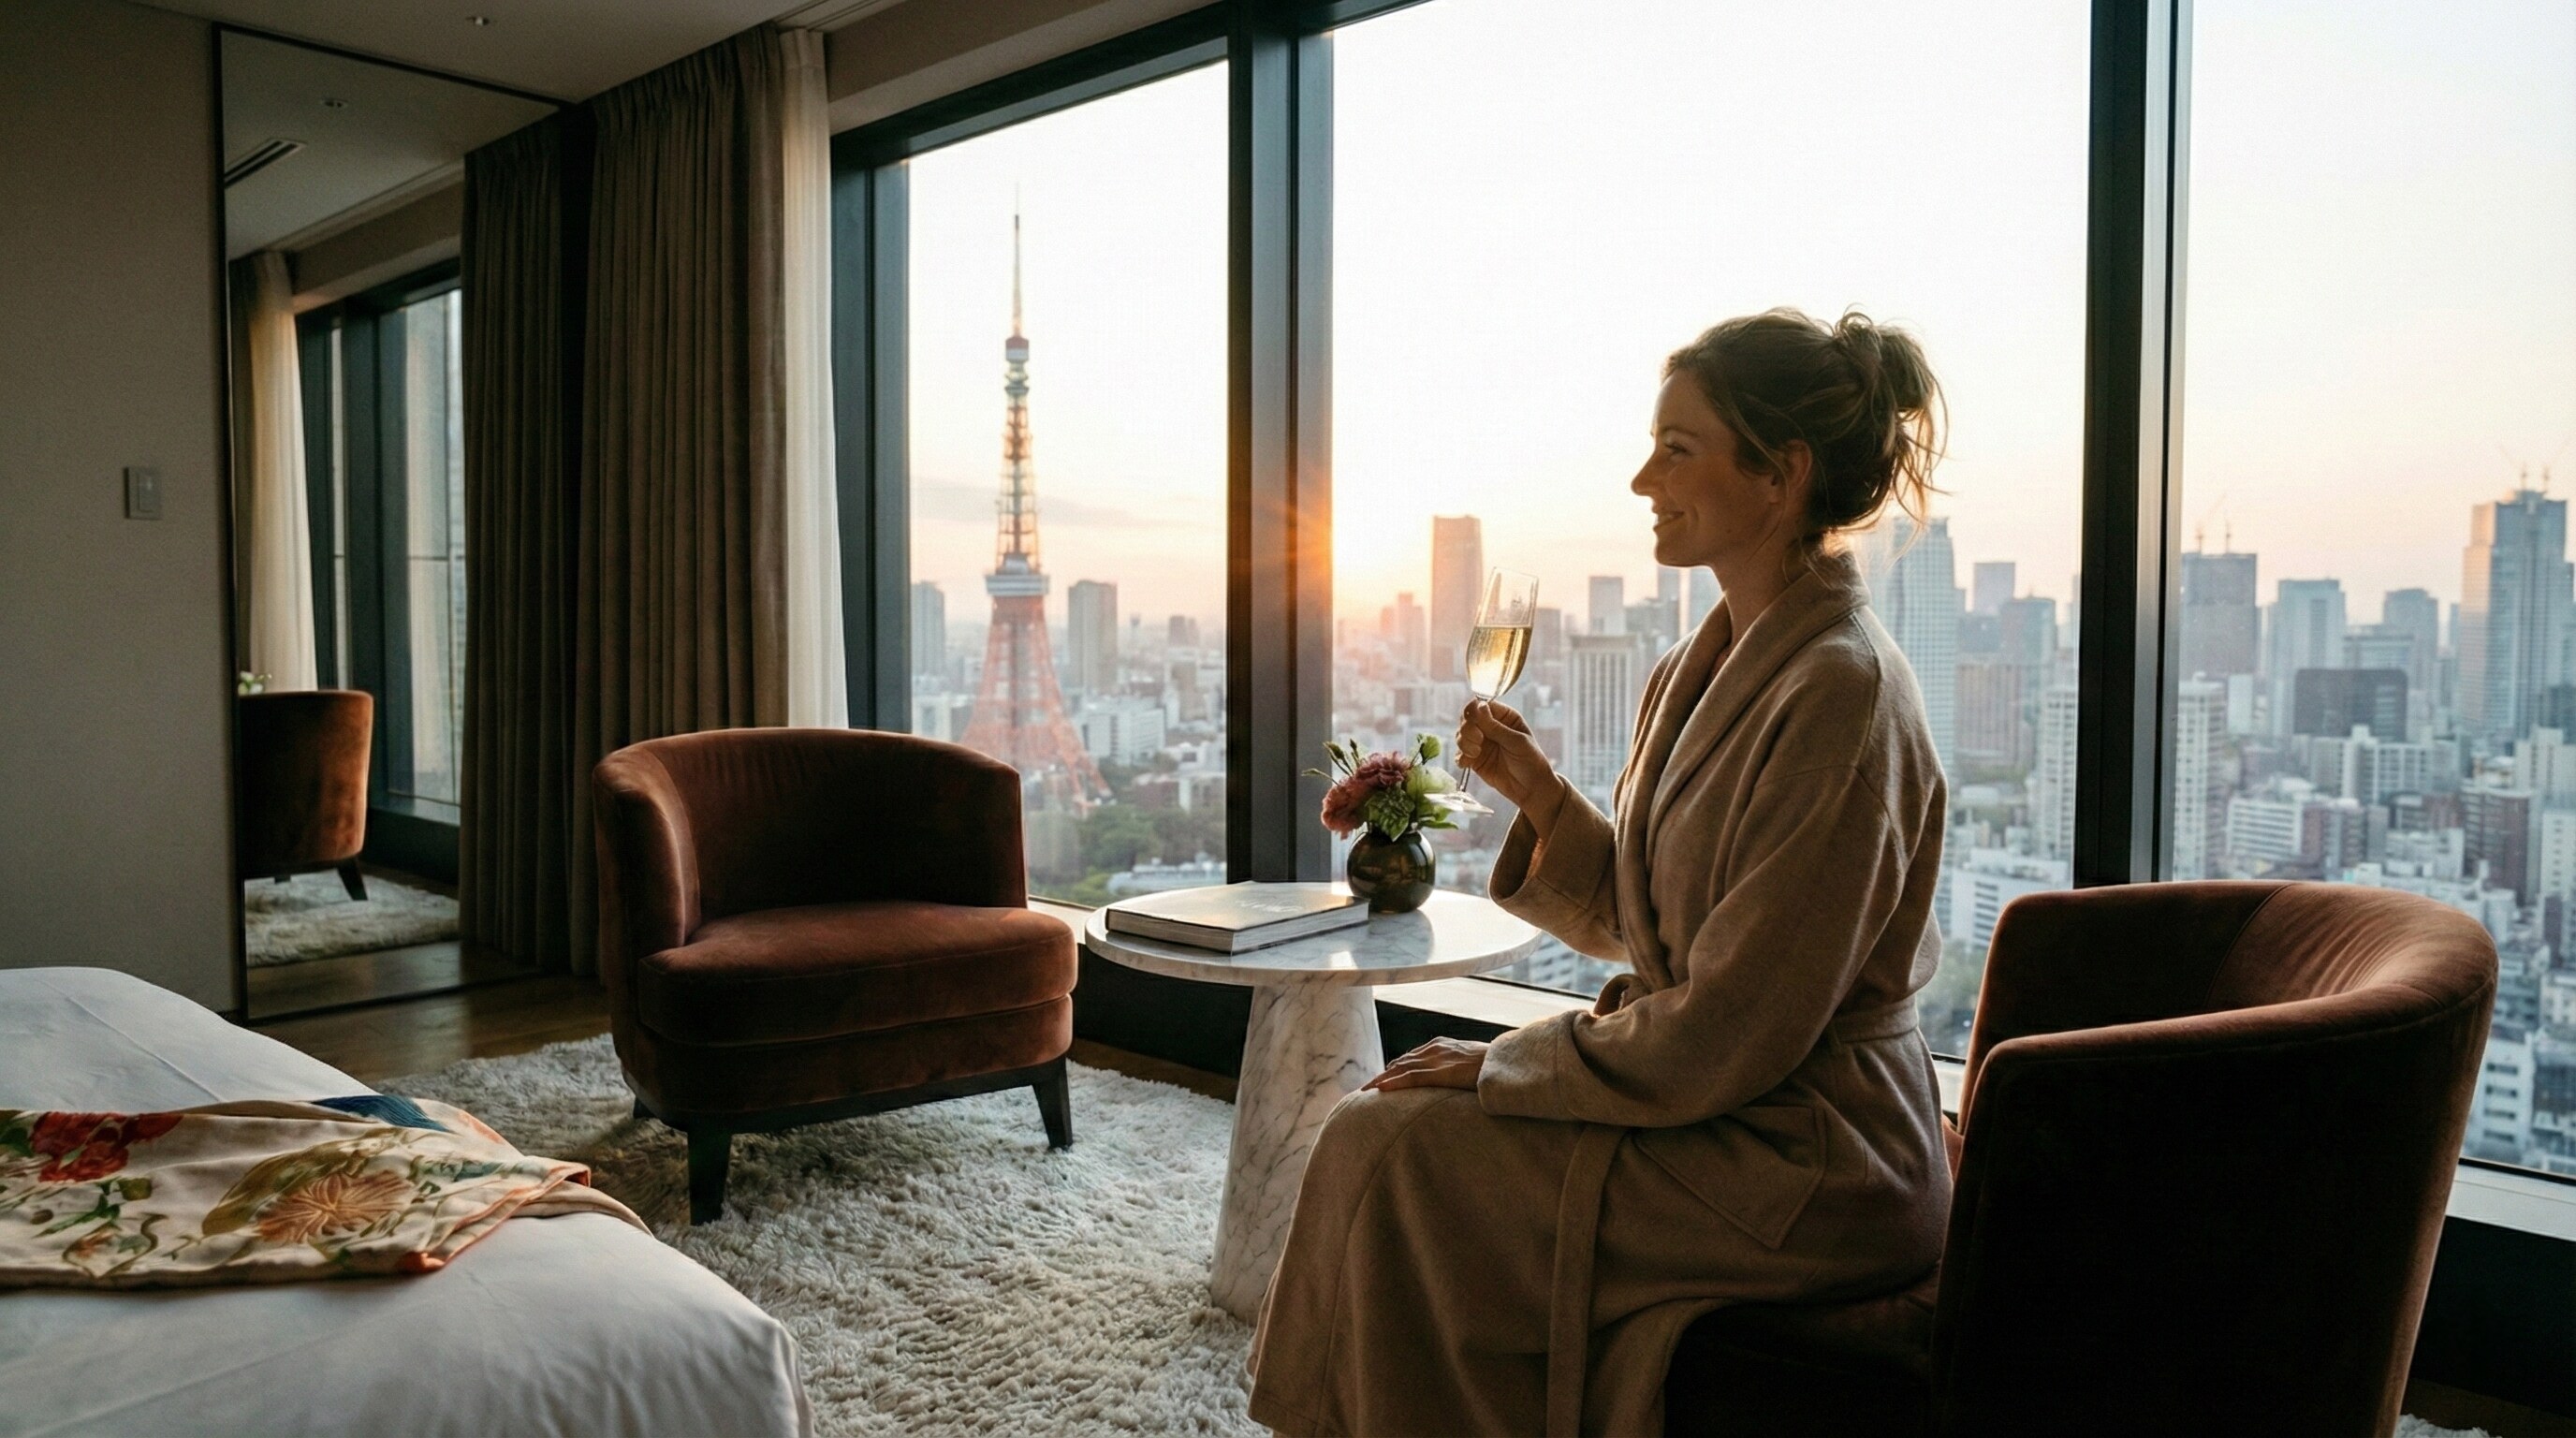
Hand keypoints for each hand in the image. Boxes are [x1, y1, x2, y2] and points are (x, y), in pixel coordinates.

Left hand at [1363, 1038, 1488, 1092]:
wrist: (1506, 1062)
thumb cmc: (1497, 1064)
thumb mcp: (1474, 1062)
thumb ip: (1461, 1067)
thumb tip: (1461, 1078)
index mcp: (1442, 1044)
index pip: (1413, 1057)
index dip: (1397, 1068)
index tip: (1385, 1077)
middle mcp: (1435, 1048)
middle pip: (1402, 1061)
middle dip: (1384, 1074)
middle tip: (1368, 1086)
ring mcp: (1436, 1059)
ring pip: (1401, 1069)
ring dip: (1381, 1079)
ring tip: (1365, 1090)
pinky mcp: (1439, 1072)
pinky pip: (1410, 1078)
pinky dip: (1393, 1083)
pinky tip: (1379, 1090)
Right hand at [1456, 699, 1562, 831]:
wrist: (1531, 789)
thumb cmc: (1531, 761)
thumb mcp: (1516, 741)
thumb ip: (1495, 726)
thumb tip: (1478, 706)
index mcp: (1504, 717)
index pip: (1482, 705)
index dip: (1474, 711)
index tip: (1476, 722)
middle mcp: (1490, 727)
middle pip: (1467, 718)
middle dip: (1467, 729)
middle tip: (1478, 740)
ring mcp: (1481, 743)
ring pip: (1460, 735)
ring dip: (1464, 743)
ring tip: (1476, 753)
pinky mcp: (1475, 760)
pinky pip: (1459, 754)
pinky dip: (1460, 757)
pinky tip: (1468, 763)